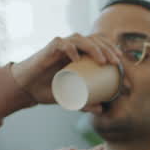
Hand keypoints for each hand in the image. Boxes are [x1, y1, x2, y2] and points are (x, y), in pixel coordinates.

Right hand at [9, 33, 125, 106]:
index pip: (100, 44)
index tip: (122, 64)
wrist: (28, 88)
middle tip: (116, 63)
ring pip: (81, 39)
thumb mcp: (71, 98)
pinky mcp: (50, 48)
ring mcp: (62, 46)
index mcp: (81, 54)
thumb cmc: (50, 89)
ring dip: (94, 48)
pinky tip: (77, 58)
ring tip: (102, 61)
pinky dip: (71, 49)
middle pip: (94, 40)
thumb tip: (101, 110)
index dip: (112, 50)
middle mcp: (73, 47)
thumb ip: (85, 102)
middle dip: (108, 49)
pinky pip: (62, 44)